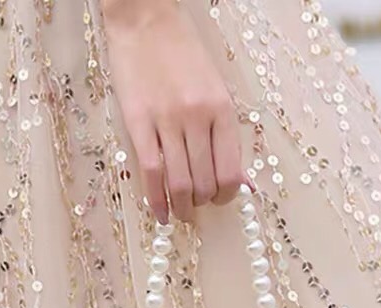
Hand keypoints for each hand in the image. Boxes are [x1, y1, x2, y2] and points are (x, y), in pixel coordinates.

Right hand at [103, 0, 245, 222]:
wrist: (145, 19)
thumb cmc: (183, 54)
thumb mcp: (216, 90)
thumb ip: (226, 136)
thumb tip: (242, 183)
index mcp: (222, 110)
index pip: (231, 172)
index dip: (227, 196)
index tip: (219, 199)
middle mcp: (198, 117)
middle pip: (205, 183)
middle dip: (202, 203)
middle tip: (196, 205)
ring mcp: (167, 121)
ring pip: (179, 184)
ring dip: (182, 207)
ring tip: (180, 212)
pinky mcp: (138, 123)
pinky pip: (150, 173)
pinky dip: (156, 201)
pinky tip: (160, 214)